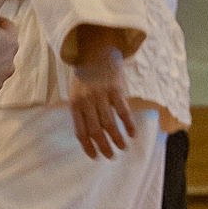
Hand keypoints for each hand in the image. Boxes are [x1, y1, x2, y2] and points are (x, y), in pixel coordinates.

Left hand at [69, 25, 136, 159]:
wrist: (96, 52)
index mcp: (75, 104)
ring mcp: (101, 95)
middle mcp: (86, 101)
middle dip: (104, 146)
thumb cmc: (86, 77)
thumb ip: (81, 112)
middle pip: (95, 130)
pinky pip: (123, 111)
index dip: (88, 146)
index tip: (95, 156)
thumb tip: (87, 137)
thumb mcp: (77, 93)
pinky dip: (128, 124)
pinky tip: (132, 134)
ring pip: (109, 124)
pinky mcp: (116, 89)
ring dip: (117, 139)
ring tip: (123, 147)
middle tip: (111, 156)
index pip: (80, 131)